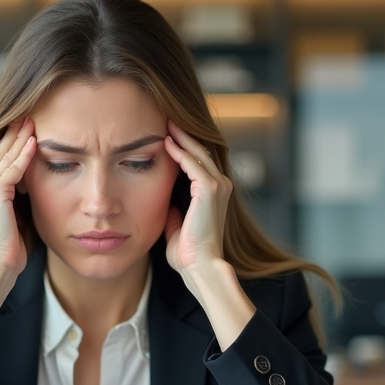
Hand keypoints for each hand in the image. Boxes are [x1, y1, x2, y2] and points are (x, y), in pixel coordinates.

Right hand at [0, 118, 36, 356]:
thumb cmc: (6, 252)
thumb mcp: (11, 218)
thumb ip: (15, 200)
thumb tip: (30, 187)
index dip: (12, 143)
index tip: (26, 128)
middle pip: (0, 152)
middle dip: (15, 133)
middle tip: (29, 114)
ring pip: (7, 157)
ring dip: (22, 137)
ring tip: (34, 120)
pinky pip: (14, 169)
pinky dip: (25, 154)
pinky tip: (36, 141)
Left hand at [162, 121, 253, 349]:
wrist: (199, 266)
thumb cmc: (187, 254)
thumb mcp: (176, 227)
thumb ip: (173, 213)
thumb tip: (165, 205)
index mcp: (214, 194)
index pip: (198, 162)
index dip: (183, 148)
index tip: (164, 135)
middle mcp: (221, 186)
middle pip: (201, 151)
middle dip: (183, 135)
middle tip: (165, 118)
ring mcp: (218, 186)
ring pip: (198, 153)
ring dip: (181, 137)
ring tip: (165, 122)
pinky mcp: (211, 189)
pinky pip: (193, 164)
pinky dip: (180, 152)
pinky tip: (166, 141)